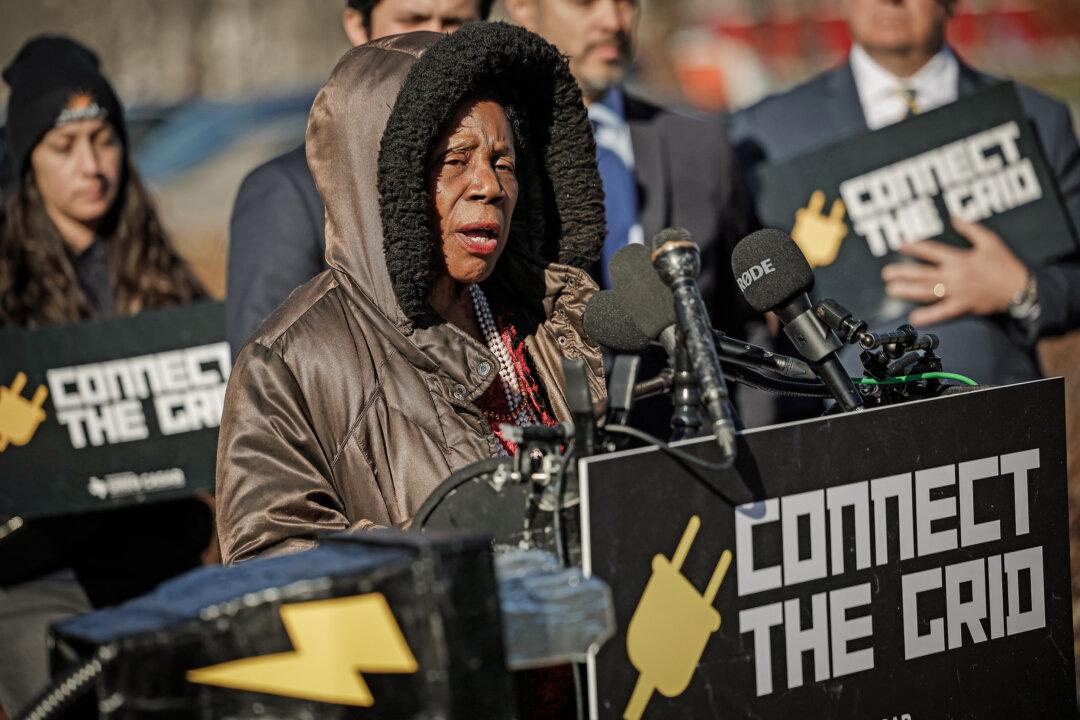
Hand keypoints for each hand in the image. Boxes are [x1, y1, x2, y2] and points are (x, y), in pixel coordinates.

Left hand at [881, 218, 1028, 325]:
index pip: (931, 251)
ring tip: (891, 290)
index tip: (900, 246)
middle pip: (923, 273)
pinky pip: (942, 312)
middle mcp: (955, 275)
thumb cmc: (1004, 264)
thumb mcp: (990, 241)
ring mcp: (957, 292)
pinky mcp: (962, 306)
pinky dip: (928, 316)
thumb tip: (954, 218)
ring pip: (927, 292)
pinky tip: (914, 317)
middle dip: (903, 272)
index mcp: (959, 258)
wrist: (1019, 288)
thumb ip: (970, 229)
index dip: (914, 248)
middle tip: (886, 273)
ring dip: (908, 291)